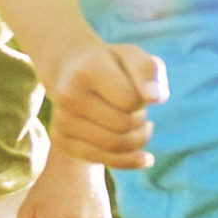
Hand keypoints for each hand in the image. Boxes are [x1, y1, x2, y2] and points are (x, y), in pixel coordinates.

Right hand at [48, 43, 167, 169]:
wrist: (72, 72)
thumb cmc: (111, 65)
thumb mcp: (132, 57)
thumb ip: (148, 71)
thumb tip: (155, 98)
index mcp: (87, 71)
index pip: (130, 100)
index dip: (143, 99)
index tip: (137, 90)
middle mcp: (69, 96)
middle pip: (124, 124)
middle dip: (140, 119)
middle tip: (137, 109)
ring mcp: (62, 120)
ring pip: (116, 146)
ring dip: (138, 139)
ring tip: (138, 125)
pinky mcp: (61, 140)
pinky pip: (106, 161)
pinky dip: (130, 160)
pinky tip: (145, 157)